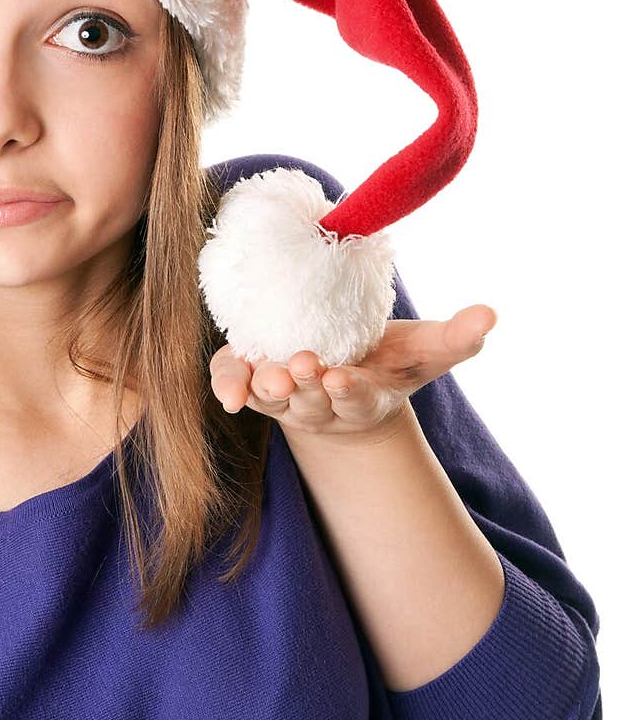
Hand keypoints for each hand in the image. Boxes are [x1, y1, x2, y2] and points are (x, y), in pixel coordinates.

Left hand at [209, 304, 497, 440]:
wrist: (343, 376)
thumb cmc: (388, 362)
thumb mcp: (425, 352)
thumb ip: (457, 337)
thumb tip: (491, 314)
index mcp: (361, 398)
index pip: (356, 399)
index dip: (349, 391)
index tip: (342, 377)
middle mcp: (319, 405)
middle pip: (309, 402)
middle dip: (305, 386)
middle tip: (300, 366)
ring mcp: (283, 398)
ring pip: (270, 398)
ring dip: (266, 386)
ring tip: (267, 371)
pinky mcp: (252, 381)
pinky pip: (235, 384)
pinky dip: (228, 385)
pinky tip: (227, 388)